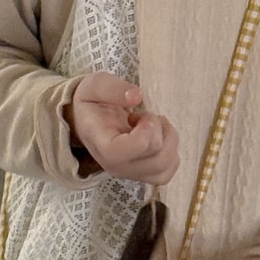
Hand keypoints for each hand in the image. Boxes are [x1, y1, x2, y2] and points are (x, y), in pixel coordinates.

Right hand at [65, 72, 180, 186]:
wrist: (88, 119)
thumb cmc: (92, 102)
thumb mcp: (95, 85)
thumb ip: (112, 88)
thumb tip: (136, 96)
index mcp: (102, 145)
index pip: (130, 150)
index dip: (146, 130)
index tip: (137, 115)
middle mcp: (116, 166)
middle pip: (156, 160)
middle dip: (160, 131)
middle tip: (145, 117)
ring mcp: (130, 173)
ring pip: (165, 166)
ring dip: (168, 140)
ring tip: (152, 126)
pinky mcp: (143, 174)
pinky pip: (168, 171)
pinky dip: (171, 151)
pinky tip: (157, 137)